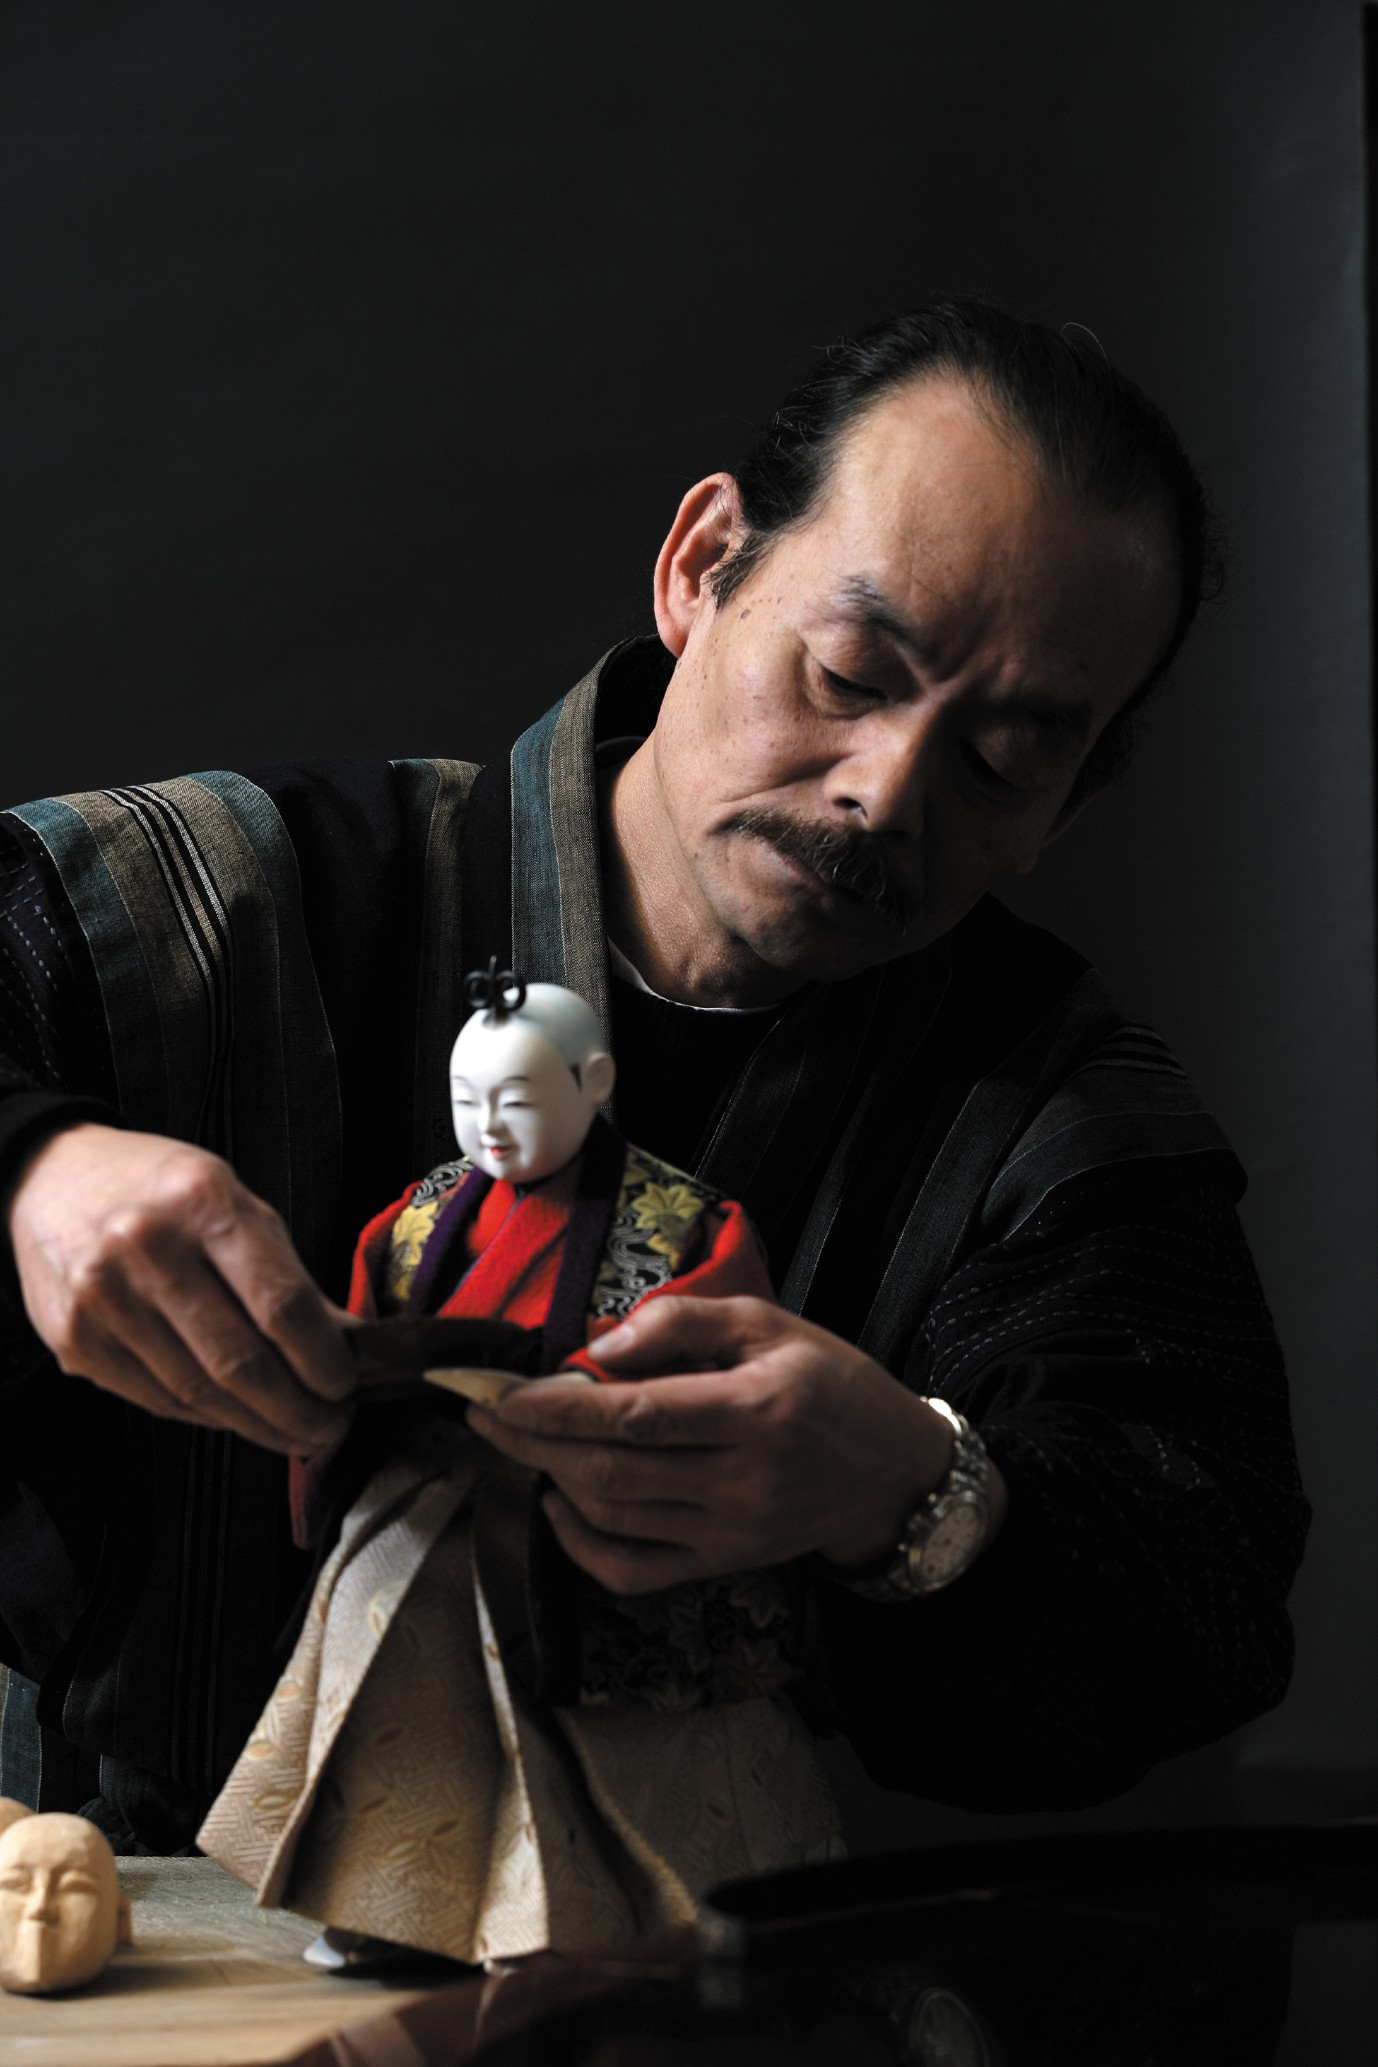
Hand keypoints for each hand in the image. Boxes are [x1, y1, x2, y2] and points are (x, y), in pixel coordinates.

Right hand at [6, 1122, 355, 1453]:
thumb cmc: (157, 1190)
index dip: (323, 1360)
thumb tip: (344, 1344)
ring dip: (257, 1425)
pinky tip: (235, 1416)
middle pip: (240, 1361)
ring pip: (198, 1392)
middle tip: (330, 1426)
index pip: (280, 1303)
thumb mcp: (233, 1200)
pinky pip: (156, 1399)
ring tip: (293, 1431)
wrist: (50, 1180)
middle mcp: (146, 1246)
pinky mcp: (74, 1339)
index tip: (346, 1386)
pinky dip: (206, 1418)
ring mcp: (103, 1297)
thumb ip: (284, 1271)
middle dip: (298, 1410)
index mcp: (202, 1200)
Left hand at [466, 1294, 1001, 1593]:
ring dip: (551, 1479)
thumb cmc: (832, 1385)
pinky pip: (634, 1570)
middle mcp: (741, 1480)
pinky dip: (581, 1545)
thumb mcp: (772, 1324)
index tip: (501, 1392)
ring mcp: (730, 1532)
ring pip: (614, 1516)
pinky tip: (559, 1504)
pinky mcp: (722, 1564)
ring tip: (519, 1441)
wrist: (894, 1473)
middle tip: (485, 1413)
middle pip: (611, 1470)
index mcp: (755, 1411)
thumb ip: (684, 1322)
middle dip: (533, 1443)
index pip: (635, 1415)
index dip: (557, 1408)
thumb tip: (602, 1345)